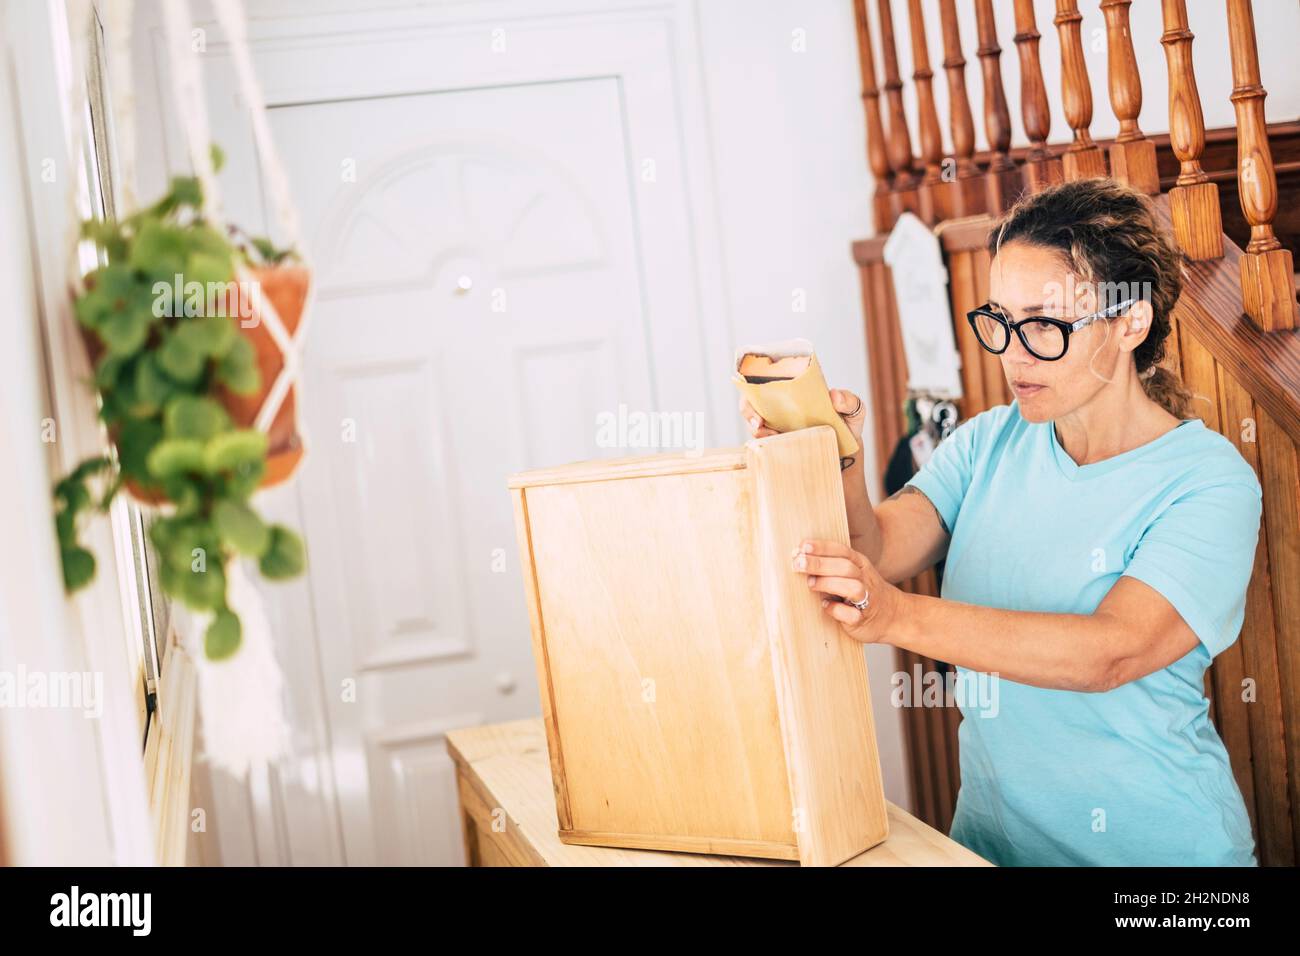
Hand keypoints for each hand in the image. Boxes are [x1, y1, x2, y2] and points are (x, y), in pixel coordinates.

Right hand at [738, 388, 867, 443]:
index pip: (769, 383)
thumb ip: (851, 401)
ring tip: (769, 436)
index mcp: (795, 397)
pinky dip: (762, 448)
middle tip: (757, 422)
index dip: (756, 385)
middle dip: (748, 409)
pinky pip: (760, 449)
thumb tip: (833, 396)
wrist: (845, 470)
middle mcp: (781, 413)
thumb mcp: (855, 414)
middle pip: (752, 404)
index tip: (759, 393)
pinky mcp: (775, 452)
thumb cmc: (848, 437)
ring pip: (753, 426)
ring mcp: (776, 433)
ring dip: (756, 431)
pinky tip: (774, 449)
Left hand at [790, 538, 906, 644]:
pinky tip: (825, 606)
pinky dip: (837, 610)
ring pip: (852, 587)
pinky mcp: (863, 619)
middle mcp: (864, 579)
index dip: (822, 547)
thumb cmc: (862, 591)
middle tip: (798, 564)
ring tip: (811, 585)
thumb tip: (798, 558)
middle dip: (819, 564)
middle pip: (845, 567)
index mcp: (859, 564)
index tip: (803, 546)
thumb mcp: (851, 572)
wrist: (892, 615)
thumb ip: (829, 566)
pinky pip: (852, 614)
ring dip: (829, 584)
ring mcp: (867, 599)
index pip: (841, 551)